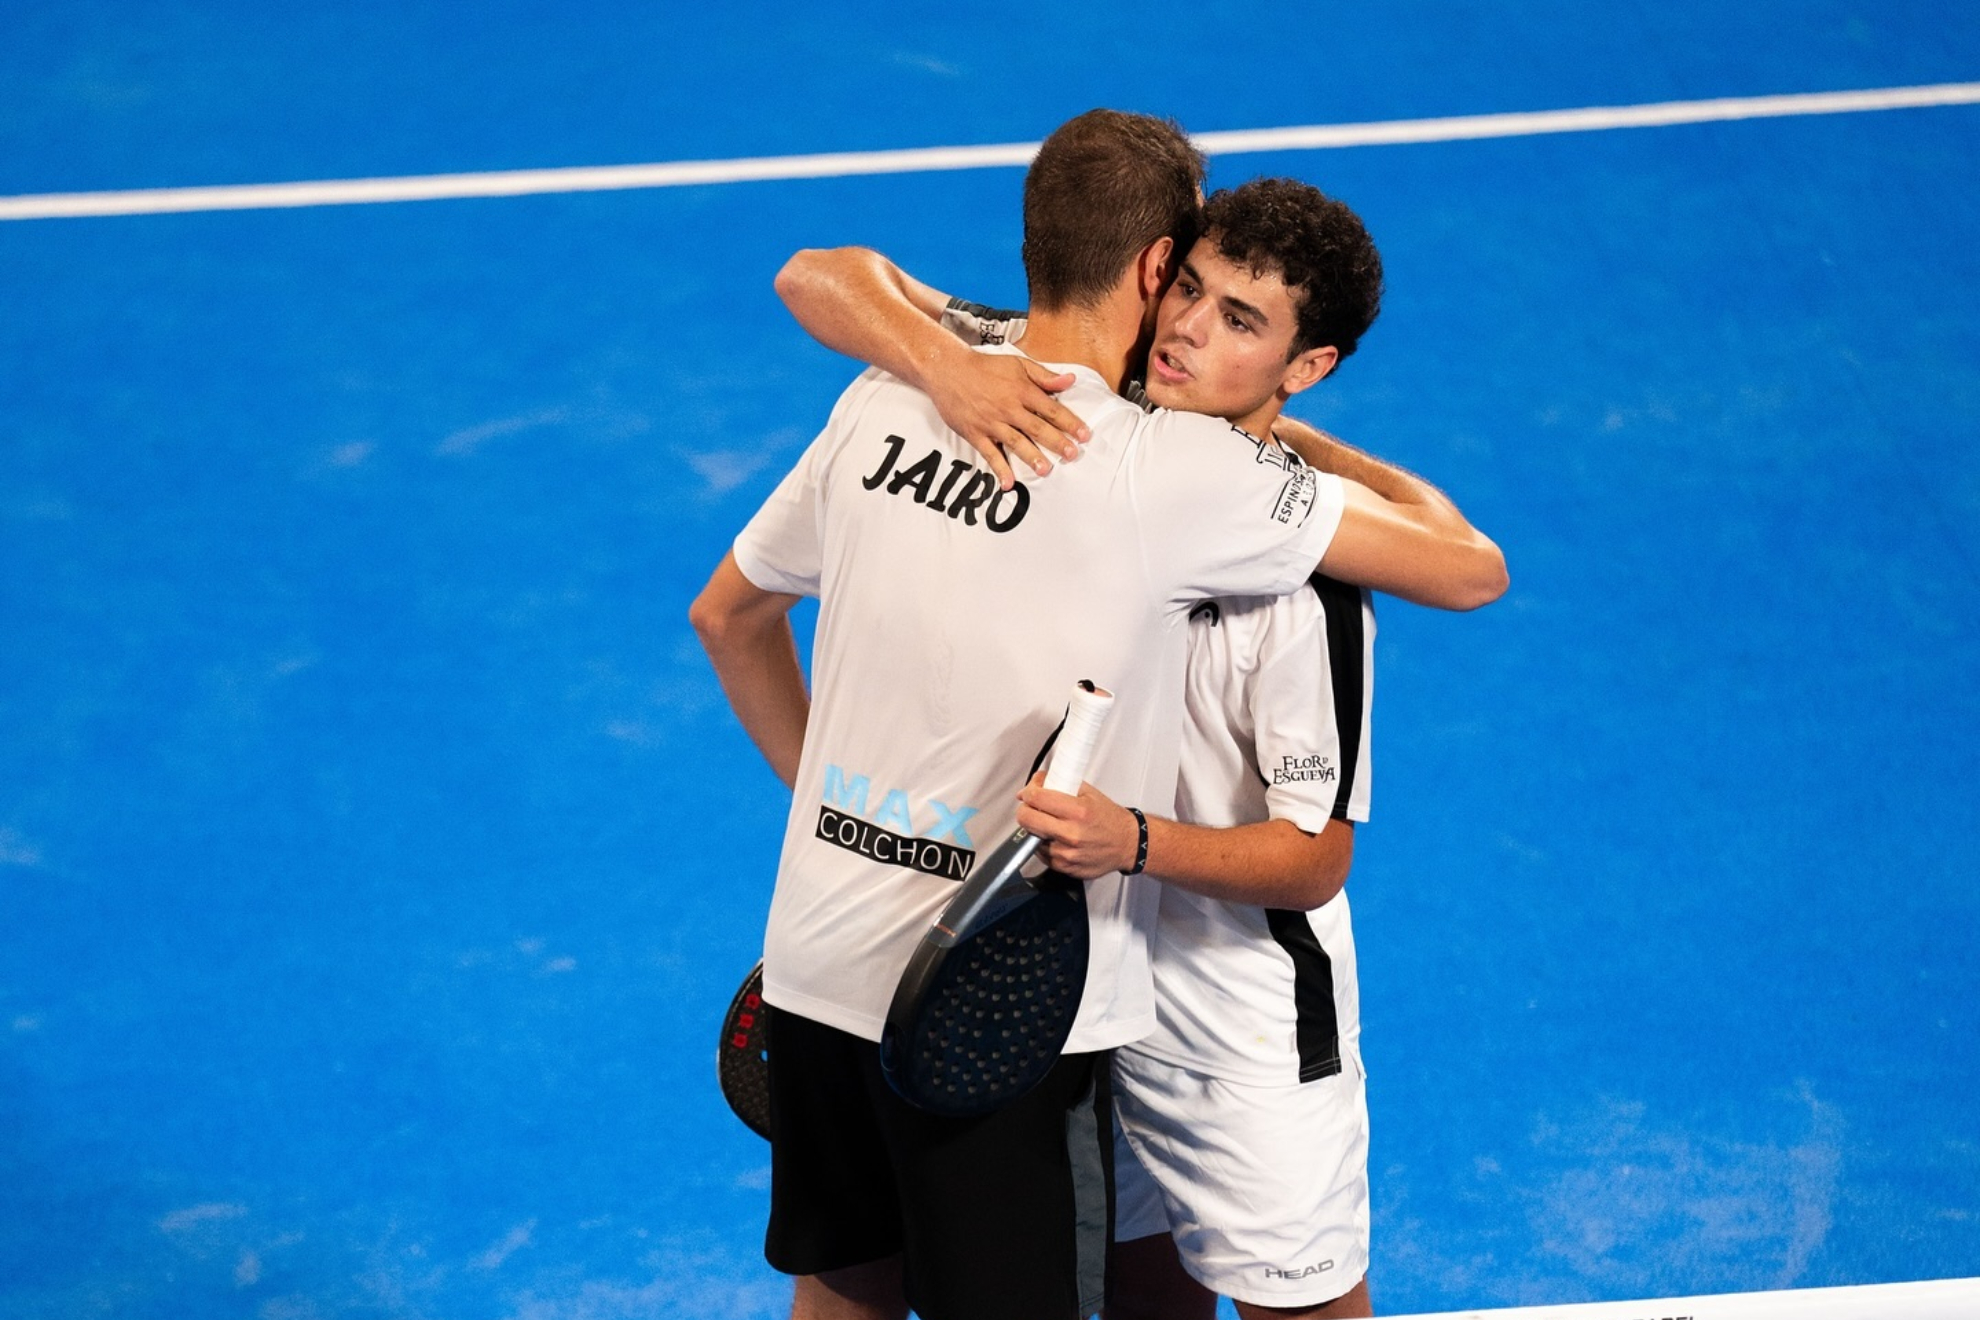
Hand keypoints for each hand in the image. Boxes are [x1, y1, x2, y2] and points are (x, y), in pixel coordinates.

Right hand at [928, 354, 1090, 489]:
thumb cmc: (984, 367)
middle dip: (1056, 442)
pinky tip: (1008, 483)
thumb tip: (1070, 381)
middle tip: (1072, 455)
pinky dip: (999, 469)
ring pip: (1015, 442)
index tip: (1084, 435)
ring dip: (1031, 457)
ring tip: (1045, 470)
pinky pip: (989, 454)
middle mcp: (1008, 408)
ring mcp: (991, 423)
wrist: (948, 369)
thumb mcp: (1018, 364)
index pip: (1051, 409)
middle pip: (1037, 428)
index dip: (1069, 422)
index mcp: (1021, 390)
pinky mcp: (975, 433)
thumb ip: (1044, 376)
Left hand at [1015, 772, 1138, 879]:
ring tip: (1051, 824)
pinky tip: (1057, 838)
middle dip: (1025, 810)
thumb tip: (1038, 781)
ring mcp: (1066, 853)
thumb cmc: (1110, 819)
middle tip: (1031, 807)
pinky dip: (1043, 844)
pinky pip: (1041, 854)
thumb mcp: (1090, 793)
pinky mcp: (1065, 867)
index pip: (1036, 798)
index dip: (1027, 792)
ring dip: (1036, 829)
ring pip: (1031, 838)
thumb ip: (1063, 784)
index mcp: (1078, 812)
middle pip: (1026, 819)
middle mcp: (1071, 834)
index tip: (1027, 793)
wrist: (1127, 844)